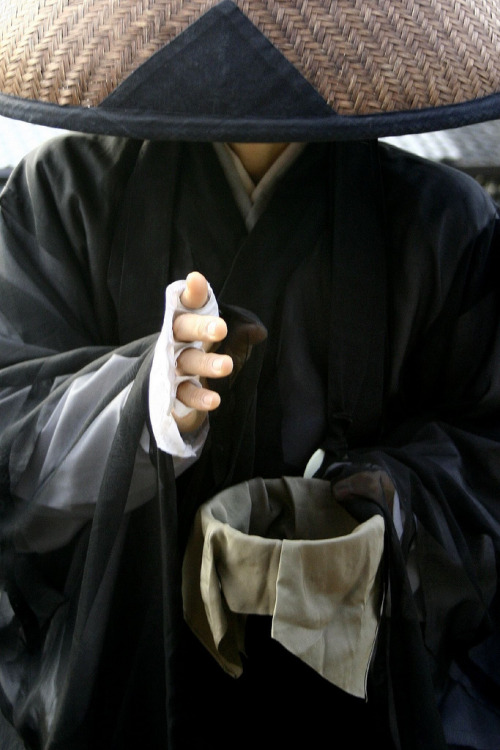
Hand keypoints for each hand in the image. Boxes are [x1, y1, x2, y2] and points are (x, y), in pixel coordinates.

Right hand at [173, 272, 232, 432]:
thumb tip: (247, 322)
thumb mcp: (211, 334)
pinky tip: (214, 400)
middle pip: (182, 329)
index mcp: (184, 322)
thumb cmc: (196, 350)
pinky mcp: (173, 392)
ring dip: (206, 363)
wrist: (169, 386)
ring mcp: (172, 366)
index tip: (196, 280)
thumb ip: (227, 324)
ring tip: (227, 366)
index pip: (186, 303)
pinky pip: (185, 394)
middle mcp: (174, 341)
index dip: (192, 293)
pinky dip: (199, 397)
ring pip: (187, 362)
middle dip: (200, 328)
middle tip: (221, 328)